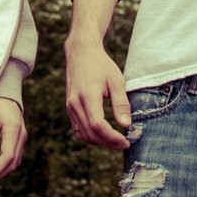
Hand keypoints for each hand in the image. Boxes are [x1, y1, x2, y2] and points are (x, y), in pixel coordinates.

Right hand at [65, 33, 131, 150]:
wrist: (81, 53)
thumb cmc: (101, 65)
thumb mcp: (116, 81)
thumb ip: (121, 103)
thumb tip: (126, 125)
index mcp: (87, 95)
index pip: (98, 125)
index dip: (112, 137)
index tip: (126, 141)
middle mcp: (75, 103)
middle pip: (90, 133)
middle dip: (108, 143)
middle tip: (125, 143)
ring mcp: (70, 106)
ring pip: (83, 134)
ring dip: (100, 142)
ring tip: (116, 141)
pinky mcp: (69, 108)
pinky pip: (78, 129)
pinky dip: (91, 136)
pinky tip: (103, 135)